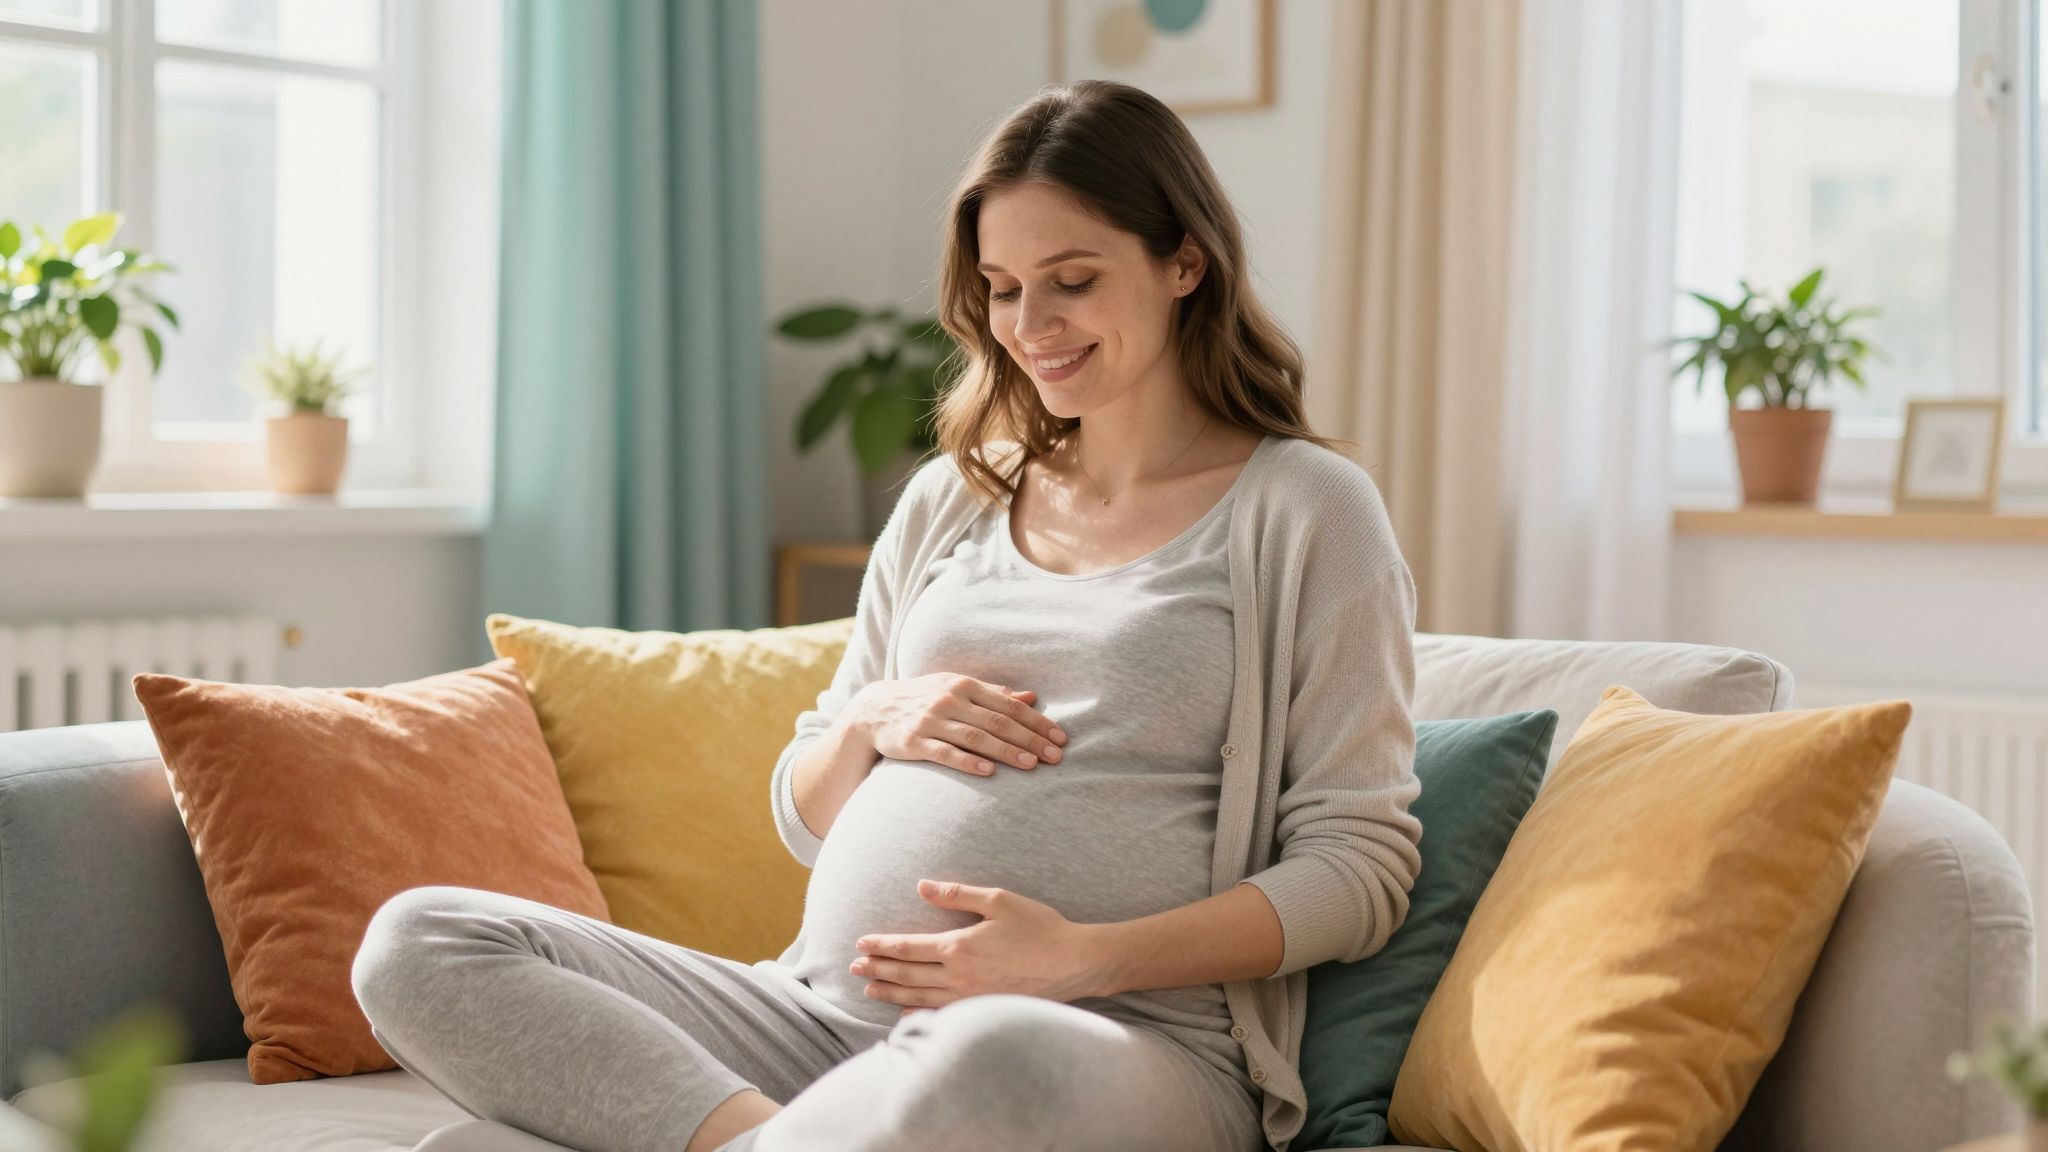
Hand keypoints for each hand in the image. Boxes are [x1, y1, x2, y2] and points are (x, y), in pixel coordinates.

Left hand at [851, 880, 1110, 1011]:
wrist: (1073, 963)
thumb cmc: (1039, 928)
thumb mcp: (998, 900)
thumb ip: (957, 894)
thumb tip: (922, 887)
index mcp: (959, 946)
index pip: (909, 947)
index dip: (882, 945)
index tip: (861, 943)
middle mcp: (958, 976)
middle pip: (907, 973)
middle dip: (879, 968)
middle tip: (855, 967)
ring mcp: (969, 997)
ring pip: (919, 997)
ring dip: (891, 991)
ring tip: (870, 988)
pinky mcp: (982, 1009)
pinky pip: (940, 1014)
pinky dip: (917, 1014)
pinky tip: (904, 1014)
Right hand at [854, 674, 1066, 778]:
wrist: (873, 710)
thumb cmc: (924, 699)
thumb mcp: (957, 689)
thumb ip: (993, 693)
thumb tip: (1031, 697)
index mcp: (964, 686)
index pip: (1009, 705)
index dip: (1036, 721)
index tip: (1060, 737)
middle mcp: (949, 700)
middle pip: (997, 721)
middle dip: (1030, 739)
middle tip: (1055, 756)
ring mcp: (930, 721)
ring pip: (975, 737)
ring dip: (1006, 751)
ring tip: (1031, 765)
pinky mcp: (913, 742)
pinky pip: (945, 753)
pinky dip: (968, 762)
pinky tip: (988, 772)